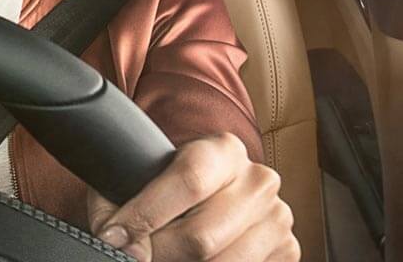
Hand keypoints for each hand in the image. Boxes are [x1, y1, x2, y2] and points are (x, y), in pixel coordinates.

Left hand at [86, 134, 297, 260]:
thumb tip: (114, 239)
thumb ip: (119, 201)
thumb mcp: (144, 177)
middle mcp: (258, 180)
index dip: (146, 214)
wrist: (216, 192)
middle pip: (201, 235)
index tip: (116, 236)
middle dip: (157, 252)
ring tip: (164, 256)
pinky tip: (191, 261)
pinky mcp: (288, 249)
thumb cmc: (170, 187)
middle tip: (135, 254)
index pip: (188, 181)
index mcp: (223, 150)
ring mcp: (277, 217)